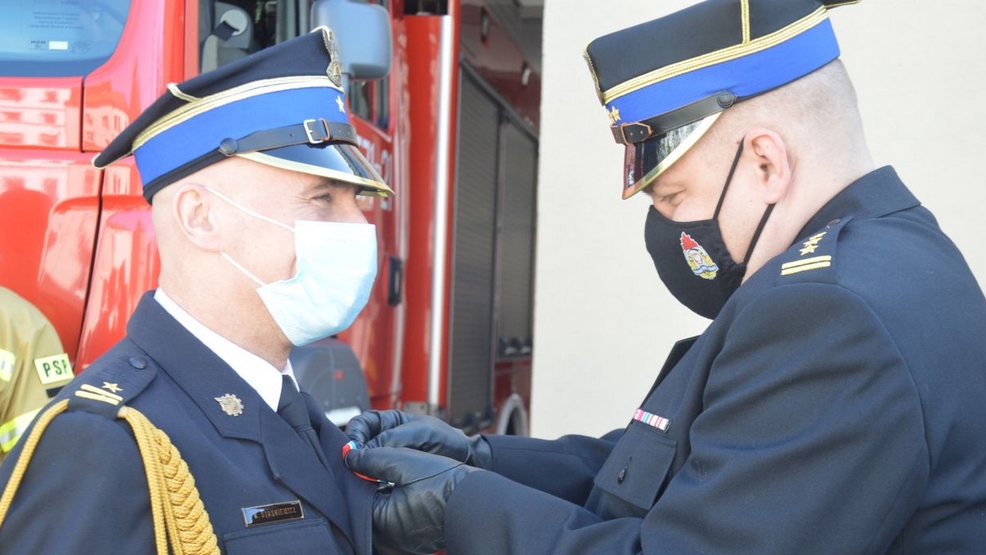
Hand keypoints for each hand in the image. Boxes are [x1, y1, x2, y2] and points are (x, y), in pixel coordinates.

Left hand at [345, 446, 478, 554]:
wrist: (480, 503)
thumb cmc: (446, 484)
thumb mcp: (405, 462)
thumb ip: (372, 457)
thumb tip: (350, 455)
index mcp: (380, 522)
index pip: (355, 496)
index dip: (356, 473)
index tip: (358, 456)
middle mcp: (387, 540)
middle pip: (365, 508)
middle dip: (366, 485)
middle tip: (371, 463)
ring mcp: (400, 543)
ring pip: (379, 515)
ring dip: (380, 495)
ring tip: (389, 475)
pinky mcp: (412, 542)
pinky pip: (393, 522)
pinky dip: (393, 506)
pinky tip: (401, 489)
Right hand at [346, 410, 491, 468]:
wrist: (464, 458)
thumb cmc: (446, 439)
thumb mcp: (421, 432)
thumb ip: (395, 437)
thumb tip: (365, 448)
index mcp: (390, 422)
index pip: (362, 423)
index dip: (354, 433)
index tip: (353, 447)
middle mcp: (386, 439)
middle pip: (359, 444)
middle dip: (354, 453)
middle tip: (353, 465)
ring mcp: (389, 458)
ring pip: (365, 462)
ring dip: (360, 469)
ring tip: (360, 477)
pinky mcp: (393, 475)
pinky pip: (376, 476)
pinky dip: (371, 481)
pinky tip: (372, 487)